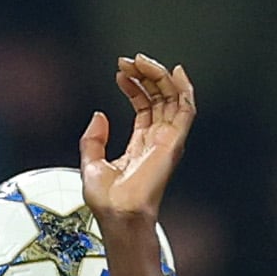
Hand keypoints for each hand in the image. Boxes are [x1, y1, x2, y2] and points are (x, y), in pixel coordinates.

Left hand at [79, 54, 195, 238]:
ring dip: (159, 76)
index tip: (120, 73)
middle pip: (160, 99)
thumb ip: (93, 140)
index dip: (134, 87)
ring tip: (140, 62)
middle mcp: (157, 141)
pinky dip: (183, 89)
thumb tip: (99, 115)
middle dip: (145, 76)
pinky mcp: (173, 142)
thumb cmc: (107, 200)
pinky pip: (185, 110)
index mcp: (141, 146)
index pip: (145, 108)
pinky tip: (174, 71)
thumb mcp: (91, 163)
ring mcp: (167, 141)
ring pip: (172, 99)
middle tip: (128, 62)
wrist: (117, 214)